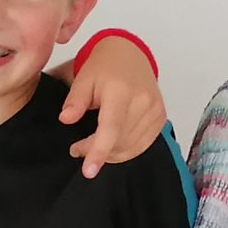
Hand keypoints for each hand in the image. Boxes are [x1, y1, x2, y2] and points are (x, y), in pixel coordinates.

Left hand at [61, 36, 166, 179]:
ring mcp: (155, 111)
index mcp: (121, 91)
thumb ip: (75, 100)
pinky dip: (124, 151)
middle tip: (77, 148)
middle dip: (96, 151)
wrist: (130, 56)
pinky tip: (110, 145)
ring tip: (90, 146)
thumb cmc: (104, 67)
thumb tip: (66, 119)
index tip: (88, 171)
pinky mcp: (160, 119)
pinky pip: (141, 145)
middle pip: (119, 141)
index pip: (111, 128)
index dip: (99, 151)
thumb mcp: (83, 78)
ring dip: (109, 154)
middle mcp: (143, 102)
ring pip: (130, 147)